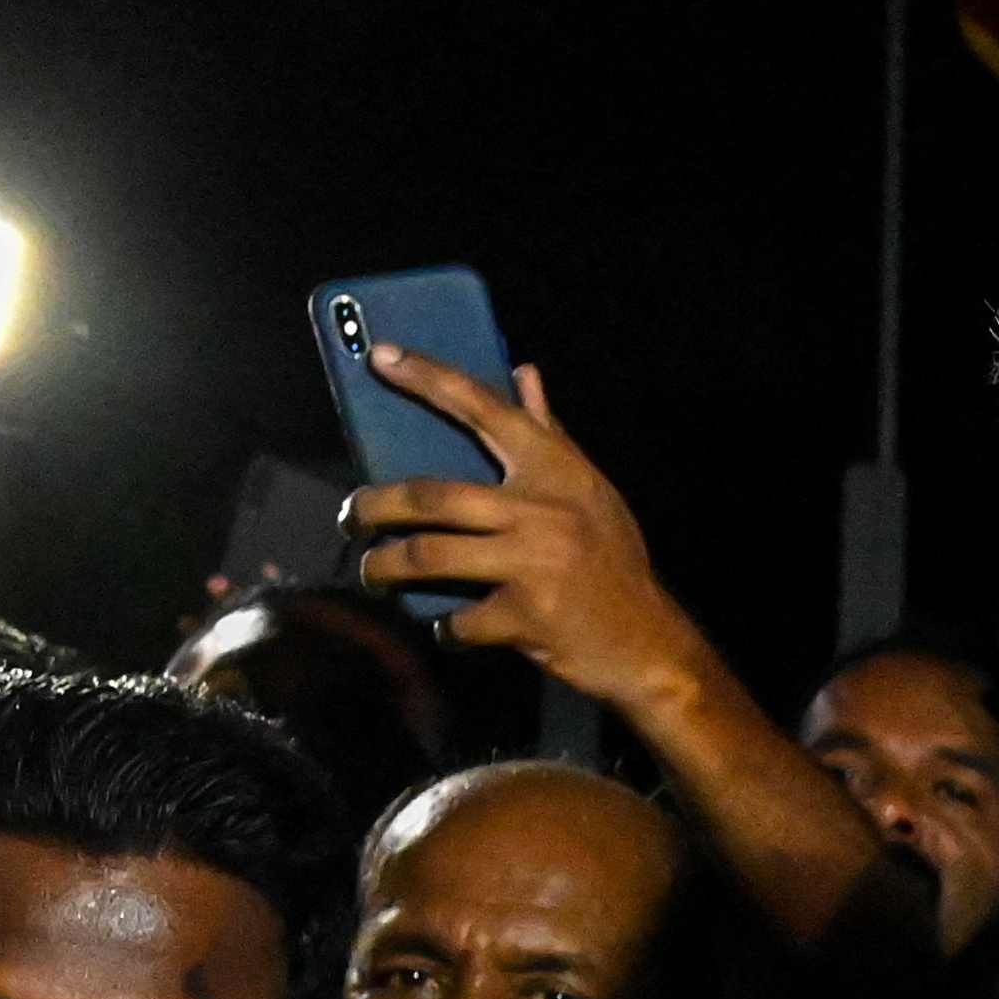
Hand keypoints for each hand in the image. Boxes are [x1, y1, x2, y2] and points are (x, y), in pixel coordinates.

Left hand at [344, 354, 704, 709]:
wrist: (648, 643)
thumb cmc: (612, 561)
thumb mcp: (590, 490)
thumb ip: (549, 435)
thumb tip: (525, 372)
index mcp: (555, 470)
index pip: (484, 408)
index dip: (429, 378)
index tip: (381, 355)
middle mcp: (542, 509)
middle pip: (433, 495)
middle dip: (375, 506)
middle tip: (350, 517)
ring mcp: (533, 563)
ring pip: (429, 555)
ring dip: (385, 567)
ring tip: (373, 572)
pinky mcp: (525, 616)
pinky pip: (458, 620)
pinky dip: (443, 627)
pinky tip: (445, 627)